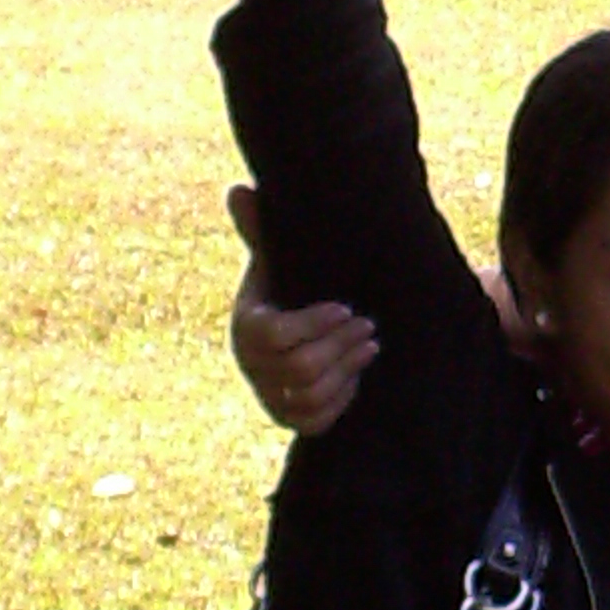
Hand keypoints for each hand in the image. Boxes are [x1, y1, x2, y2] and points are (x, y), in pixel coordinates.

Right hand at [227, 184, 374, 436]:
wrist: (293, 334)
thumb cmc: (285, 289)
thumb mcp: (275, 259)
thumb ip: (260, 229)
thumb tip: (238, 188)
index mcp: (246, 327)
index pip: (274, 336)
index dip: (314, 324)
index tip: (345, 308)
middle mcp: (252, 367)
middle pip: (301, 367)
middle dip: (341, 345)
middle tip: (369, 325)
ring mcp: (270, 396)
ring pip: (311, 394)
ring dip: (348, 369)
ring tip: (371, 344)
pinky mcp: (289, 418)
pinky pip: (315, 421)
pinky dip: (341, 400)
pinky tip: (357, 374)